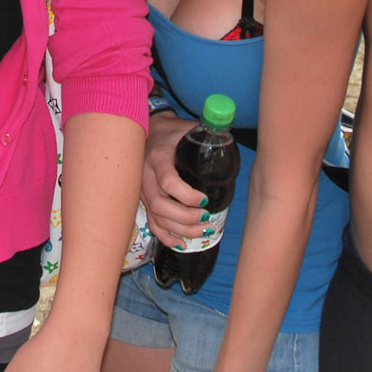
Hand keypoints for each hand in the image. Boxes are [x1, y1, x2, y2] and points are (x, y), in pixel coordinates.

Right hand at [140, 115, 202, 250]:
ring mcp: (142, 189)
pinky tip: (181, 243)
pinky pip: (151, 222)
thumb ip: (208, 135)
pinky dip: (165, 237)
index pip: (168, 181)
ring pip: (156, 217)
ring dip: (180, 229)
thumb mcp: (188, 128)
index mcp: (158, 157)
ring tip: (202, 230)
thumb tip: (229, 142)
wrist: (152, 131)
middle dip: (185, 217)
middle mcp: (146, 175)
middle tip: (206, 217)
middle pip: (160, 204)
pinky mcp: (143, 199)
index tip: (204, 199)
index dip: (186, 195)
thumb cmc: (174, 132)